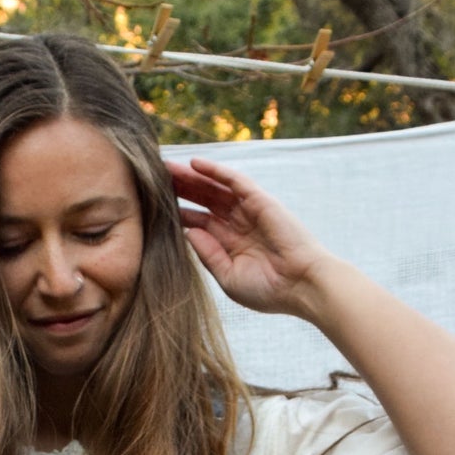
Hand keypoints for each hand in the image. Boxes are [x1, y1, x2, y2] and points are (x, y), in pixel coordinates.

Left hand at [168, 156, 326, 316]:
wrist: (302, 286)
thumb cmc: (269, 290)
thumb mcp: (228, 277)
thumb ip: (208, 255)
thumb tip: (187, 232)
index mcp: (228, 244)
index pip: (198, 222)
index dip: (177, 212)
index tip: (152, 205)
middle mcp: (237, 224)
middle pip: (202, 200)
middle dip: (180, 189)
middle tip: (152, 177)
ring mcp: (248, 211)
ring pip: (214, 187)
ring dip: (191, 177)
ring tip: (167, 166)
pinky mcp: (260, 201)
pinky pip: (235, 180)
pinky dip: (216, 170)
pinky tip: (195, 164)